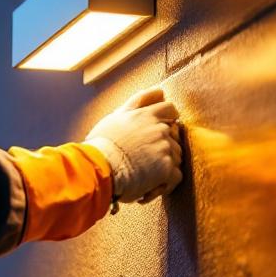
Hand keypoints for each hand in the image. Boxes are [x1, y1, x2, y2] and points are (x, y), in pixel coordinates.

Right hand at [83, 88, 182, 203]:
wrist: (99, 166)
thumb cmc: (102, 143)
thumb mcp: (117, 115)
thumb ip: (138, 101)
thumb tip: (159, 90)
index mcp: (147, 115)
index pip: (169, 108)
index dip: (170, 116)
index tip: (164, 125)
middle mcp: (159, 129)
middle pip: (173, 136)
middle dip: (163, 146)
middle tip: (143, 158)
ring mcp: (164, 148)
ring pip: (176, 156)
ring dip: (164, 165)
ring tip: (143, 174)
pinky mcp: (166, 168)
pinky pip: (176, 176)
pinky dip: (166, 183)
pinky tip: (150, 186)